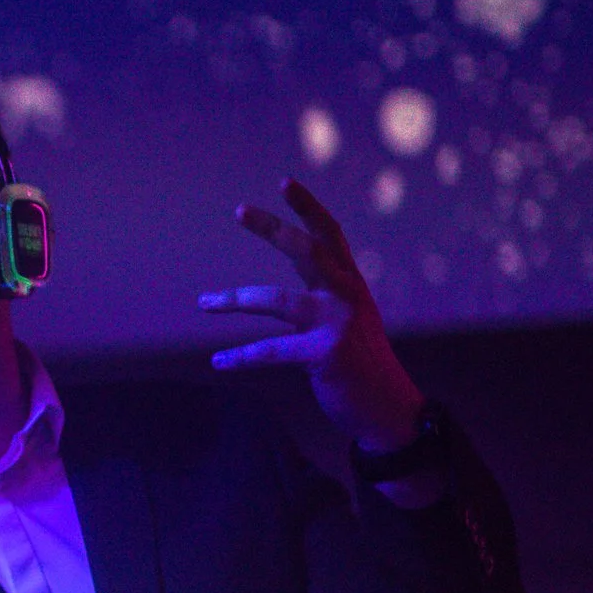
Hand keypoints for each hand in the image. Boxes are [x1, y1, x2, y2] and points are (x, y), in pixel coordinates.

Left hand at [200, 179, 425, 450]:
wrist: (390, 410)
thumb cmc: (362, 364)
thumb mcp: (351, 318)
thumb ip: (327, 292)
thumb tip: (298, 273)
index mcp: (351, 284)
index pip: (330, 236)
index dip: (308, 207)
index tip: (284, 182)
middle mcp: (348, 296)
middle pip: (308, 251)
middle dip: (274, 228)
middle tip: (240, 210)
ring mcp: (338, 323)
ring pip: (278, 300)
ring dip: (235, 299)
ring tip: (203, 302)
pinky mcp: (326, 354)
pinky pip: (271, 350)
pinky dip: (241, 356)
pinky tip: (218, 361)